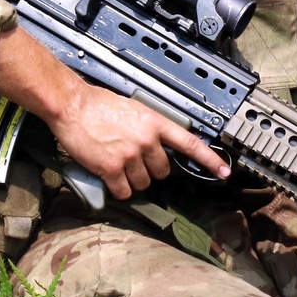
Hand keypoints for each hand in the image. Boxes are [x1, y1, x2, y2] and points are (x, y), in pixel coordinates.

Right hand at [47, 77, 229, 200]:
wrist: (73, 106)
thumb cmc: (99, 105)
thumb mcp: (134, 110)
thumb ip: (149, 128)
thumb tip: (156, 146)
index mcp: (155, 122)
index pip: (189, 143)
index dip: (209, 159)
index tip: (224, 171)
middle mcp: (146, 140)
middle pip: (162, 171)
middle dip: (150, 170)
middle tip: (133, 159)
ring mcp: (130, 155)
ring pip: (143, 184)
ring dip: (133, 180)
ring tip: (118, 165)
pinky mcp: (112, 169)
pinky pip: (124, 191)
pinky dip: (118, 189)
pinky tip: (110, 178)